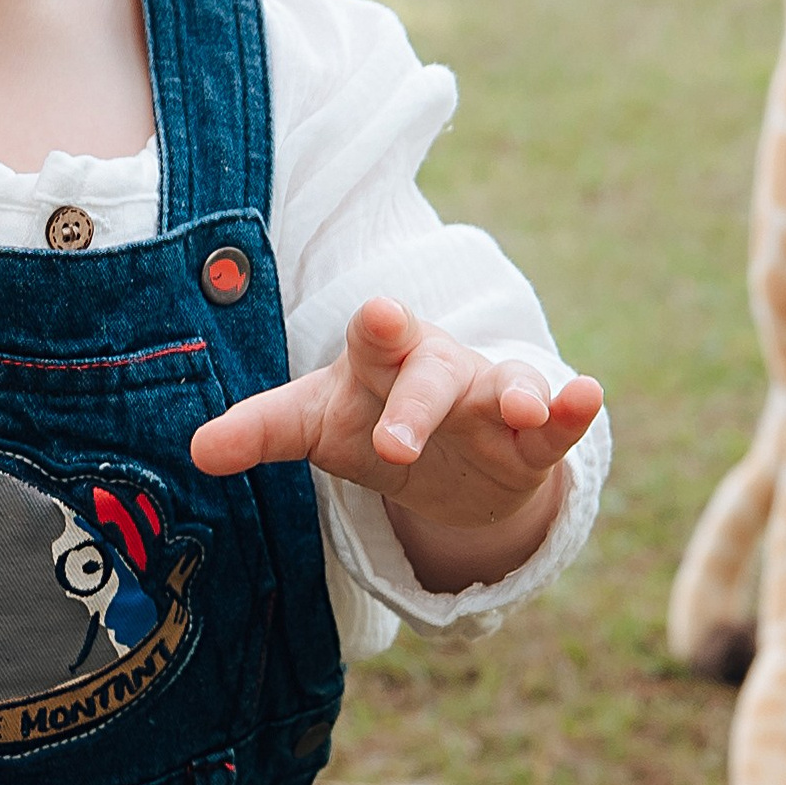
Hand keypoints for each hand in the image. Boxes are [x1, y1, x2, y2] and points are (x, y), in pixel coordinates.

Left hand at [190, 295, 602, 591]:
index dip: (375, 330)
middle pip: (433, 374)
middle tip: (393, 445)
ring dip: (519, 393)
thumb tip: (197, 450)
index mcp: (382, 360)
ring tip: (527, 406)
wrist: (443, 468)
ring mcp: (490, 400)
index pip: (374, 341)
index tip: (373, 316)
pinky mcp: (530, 442)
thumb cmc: (373, 423)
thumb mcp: (316, 428)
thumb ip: (261, 432)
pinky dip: (570, 409)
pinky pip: (555, 426)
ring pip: (507, 387)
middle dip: (417, 404)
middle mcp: (439, 369)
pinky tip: (588, 396)